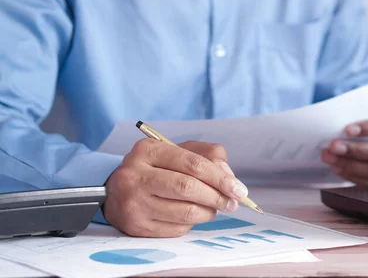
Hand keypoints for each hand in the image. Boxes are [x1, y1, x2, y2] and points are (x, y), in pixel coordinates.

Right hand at [103, 139, 247, 237]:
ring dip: (208, 212)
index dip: (220, 178)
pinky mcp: (135, 226)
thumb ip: (208, 155)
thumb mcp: (179, 151)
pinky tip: (191, 215)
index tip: (238, 189)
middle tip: (232, 202)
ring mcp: (133, 203)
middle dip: (217, 197)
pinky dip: (191, 224)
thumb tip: (229, 177)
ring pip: (184, 212)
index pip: (192, 164)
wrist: (117, 191)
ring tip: (213, 208)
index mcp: (148, 150)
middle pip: (188, 188)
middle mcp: (135, 176)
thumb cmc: (157, 168)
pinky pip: (176, 229)